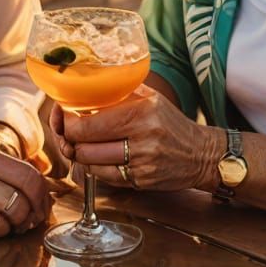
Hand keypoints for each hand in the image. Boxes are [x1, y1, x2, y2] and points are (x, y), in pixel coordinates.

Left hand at [50, 84, 222, 192]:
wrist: (202, 154)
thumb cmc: (171, 122)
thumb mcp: (150, 98)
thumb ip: (120, 91)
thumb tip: (86, 85)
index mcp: (140, 113)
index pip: (88, 124)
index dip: (67, 123)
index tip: (63, 117)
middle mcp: (141, 139)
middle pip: (85, 146)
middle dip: (69, 141)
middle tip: (67, 133)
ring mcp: (141, 164)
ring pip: (92, 165)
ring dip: (81, 156)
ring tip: (82, 145)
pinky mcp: (141, 182)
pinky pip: (106, 178)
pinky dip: (96, 169)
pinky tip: (98, 158)